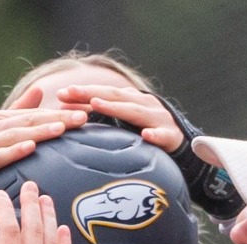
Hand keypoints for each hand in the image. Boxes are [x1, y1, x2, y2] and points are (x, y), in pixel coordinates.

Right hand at [0, 97, 88, 217]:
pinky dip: (12, 152)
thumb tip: (40, 92)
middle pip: (28, 121)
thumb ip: (17, 114)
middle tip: (83, 117)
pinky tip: (29, 148)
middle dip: (57, 118)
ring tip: (61, 129)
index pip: (34, 114)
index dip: (60, 112)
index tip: (87, 111)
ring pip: (14, 136)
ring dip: (39, 132)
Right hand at [0, 182, 70, 243]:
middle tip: (30, 186)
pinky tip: (63, 229)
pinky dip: (64, 243)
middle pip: (33, 228)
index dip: (5, 208)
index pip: (8, 229)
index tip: (2, 195)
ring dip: (49, 216)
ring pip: (50, 240)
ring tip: (46, 199)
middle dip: (31, 203)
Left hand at [51, 84, 182, 151]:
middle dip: (92, 94)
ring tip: (96, 105)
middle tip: (70, 93)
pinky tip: (145, 136)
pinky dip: (155, 135)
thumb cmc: (148, 136)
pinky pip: (163, 136)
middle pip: (116, 96)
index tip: (61, 94)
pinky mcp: (172, 137)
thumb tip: (70, 116)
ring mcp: (159, 119)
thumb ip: (104, 119)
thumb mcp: (125, 124)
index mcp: (133, 100)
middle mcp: (145, 105)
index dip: (84, 92)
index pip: (105, 93)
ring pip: (136, 112)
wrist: (185, 148)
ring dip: (116, 107)